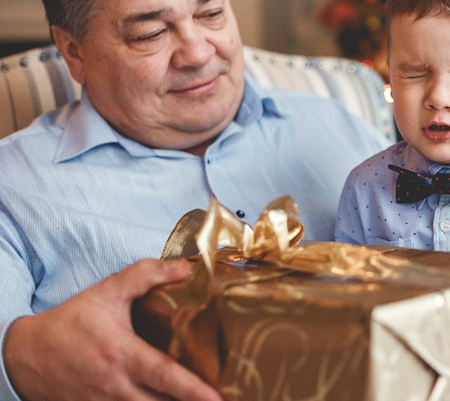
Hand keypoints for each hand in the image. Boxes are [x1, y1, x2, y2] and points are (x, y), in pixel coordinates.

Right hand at [3, 259, 221, 400]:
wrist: (25, 353)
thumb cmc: (71, 322)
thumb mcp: (108, 292)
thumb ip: (147, 275)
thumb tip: (186, 267)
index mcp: (122, 354)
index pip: (164, 375)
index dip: (194, 389)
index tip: (218, 398)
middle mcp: (114, 385)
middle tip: (219, 400)